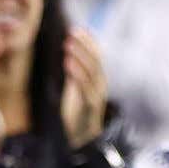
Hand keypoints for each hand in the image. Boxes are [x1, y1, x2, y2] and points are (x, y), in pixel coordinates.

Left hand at [60, 28, 108, 148]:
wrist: (81, 138)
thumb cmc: (76, 111)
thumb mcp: (76, 87)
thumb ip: (76, 70)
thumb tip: (71, 50)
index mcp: (98, 78)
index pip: (97, 55)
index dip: (89, 41)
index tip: (77, 29)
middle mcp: (101, 84)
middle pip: (96, 59)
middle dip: (85, 44)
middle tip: (72, 31)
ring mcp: (98, 95)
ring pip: (92, 70)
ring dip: (80, 55)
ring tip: (68, 43)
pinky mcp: (91, 106)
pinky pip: (85, 86)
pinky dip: (77, 72)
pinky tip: (67, 62)